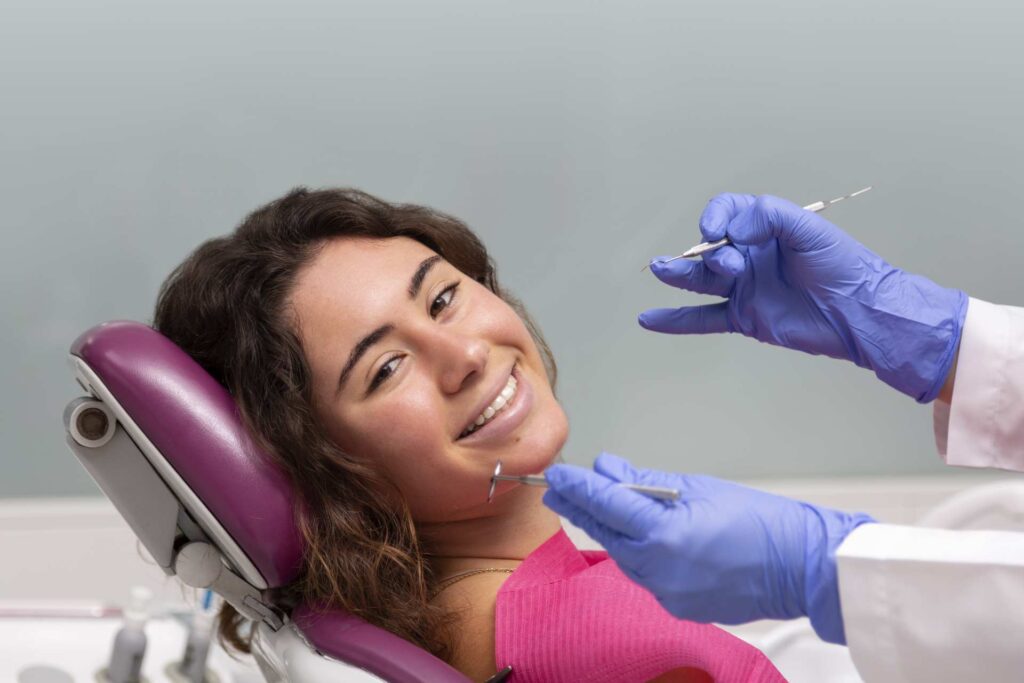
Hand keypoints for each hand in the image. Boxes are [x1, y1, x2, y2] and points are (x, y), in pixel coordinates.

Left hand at [543, 453, 874, 644]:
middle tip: (559, 489)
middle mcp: (660, 570)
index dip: (578, 488)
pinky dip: (638, 554)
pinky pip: (646, 576)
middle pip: (608, 535)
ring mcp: (669, 594)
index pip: (607, 506)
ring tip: (593, 508)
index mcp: (665, 535)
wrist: (803, 567)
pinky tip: (636, 536)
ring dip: (610, 532)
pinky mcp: (680, 606)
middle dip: (583, 510)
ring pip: (625, 557)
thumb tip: (608, 469)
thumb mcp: (699, 489)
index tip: (557, 474)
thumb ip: (646, 484)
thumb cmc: (760, 521)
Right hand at [641, 194, 966, 401]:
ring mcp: (743, 289)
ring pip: (700, 281)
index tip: (715, 229)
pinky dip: (675, 321)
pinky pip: (702, 318)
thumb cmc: (844, 267)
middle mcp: (749, 256)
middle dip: (707, 254)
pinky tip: (649, 319)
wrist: (862, 314)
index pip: (727, 212)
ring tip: (659, 269)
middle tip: (728, 266)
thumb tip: (734, 227)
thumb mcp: (811, 230)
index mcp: (765, 229)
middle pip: (709, 248)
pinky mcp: (743, 318)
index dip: (716, 216)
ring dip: (677, 275)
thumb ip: (771, 216)